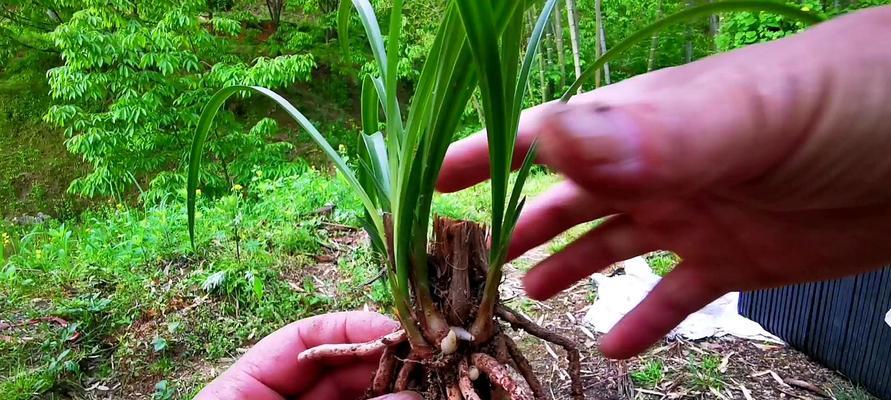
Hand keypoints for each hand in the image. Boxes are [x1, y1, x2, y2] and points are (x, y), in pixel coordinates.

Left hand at [195, 311, 419, 399]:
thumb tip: (408, 397)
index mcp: (239, 390)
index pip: (299, 339)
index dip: (348, 327)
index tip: (394, 328)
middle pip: (334, 369)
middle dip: (379, 362)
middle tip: (424, 358)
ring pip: (353, 398)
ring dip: (391, 390)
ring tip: (427, 382)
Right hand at [438, 6, 890, 359]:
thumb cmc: (845, 104)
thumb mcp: (747, 114)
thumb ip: (651, 132)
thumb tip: (552, 144)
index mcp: (643, 124)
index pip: (546, 136)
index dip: (487, 156)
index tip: (436, 183)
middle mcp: (656, 166)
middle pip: (567, 199)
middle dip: (518, 225)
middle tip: (472, 263)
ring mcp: (693, 213)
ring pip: (611, 246)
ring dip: (569, 270)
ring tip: (529, 298)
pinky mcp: (737, 259)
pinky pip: (676, 296)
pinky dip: (644, 321)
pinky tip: (617, 347)